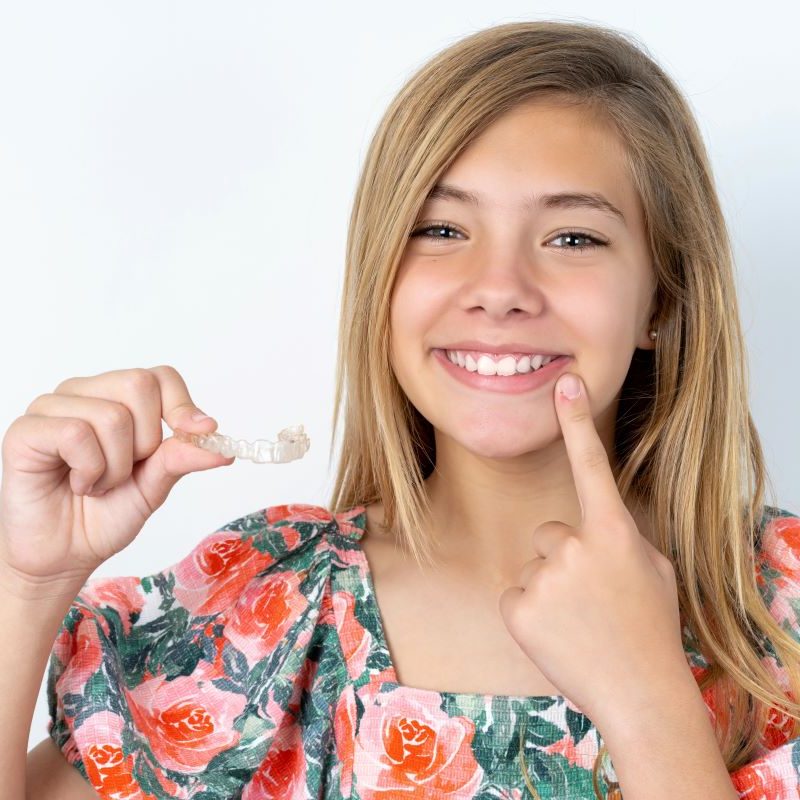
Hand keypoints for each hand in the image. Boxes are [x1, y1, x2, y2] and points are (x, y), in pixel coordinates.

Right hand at [0, 366, 234, 590]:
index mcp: (118, 398)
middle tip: (125, 471)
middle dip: (147, 441)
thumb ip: (183, 457)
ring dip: (116, 466)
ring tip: (98, 483)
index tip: (200, 432)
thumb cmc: (106, 514)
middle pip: (140, 385)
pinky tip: (78, 484)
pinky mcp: (26, 430)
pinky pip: (76, 433)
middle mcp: (85, 393)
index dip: (183, 405)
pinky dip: (89, 470)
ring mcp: (52, 407)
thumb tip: (222, 446)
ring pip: (112, 415)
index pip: (160, 376)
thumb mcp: (156, 484)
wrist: (65, 554)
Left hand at [498, 372, 686, 724]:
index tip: (565, 383)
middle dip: (565, 558)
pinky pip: (515, 594)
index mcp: (614, 531)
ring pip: (533, 565)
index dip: (577, 421)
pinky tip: (555, 635)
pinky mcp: (517, 606)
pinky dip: (530, 613)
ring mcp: (543, 576)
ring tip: (578, 621)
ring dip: (549, 588)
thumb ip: (617, 537)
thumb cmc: (650, 629)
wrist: (640, 695)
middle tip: (592, 600)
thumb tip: (588, 529)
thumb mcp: (651, 570)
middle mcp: (575, 545)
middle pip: (550, 531)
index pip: (591, 463)